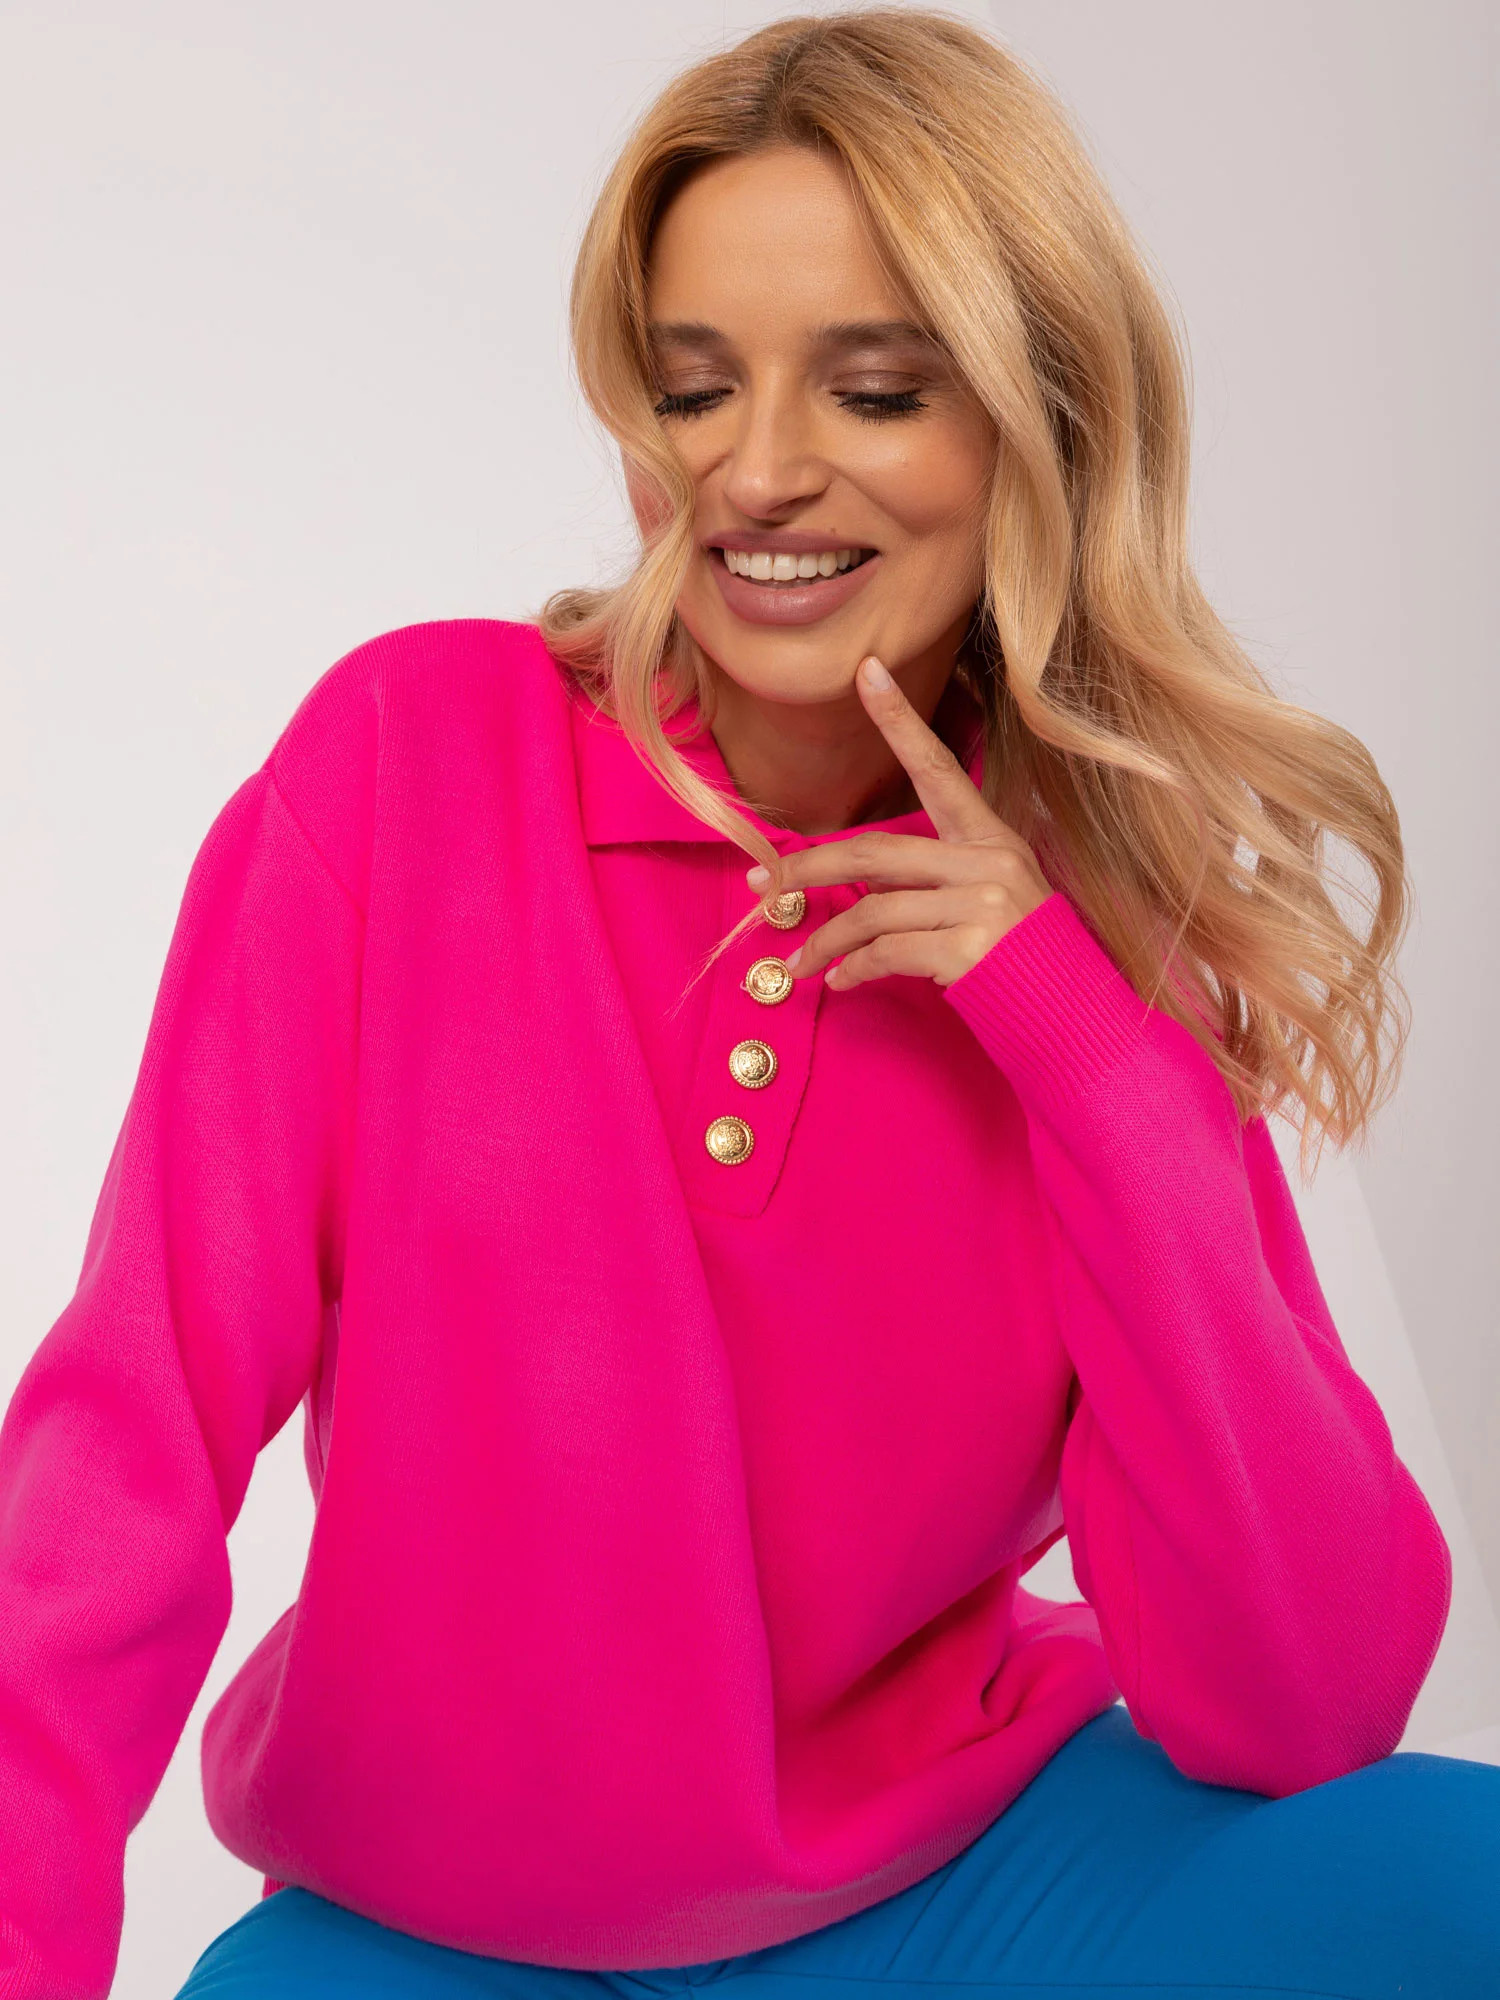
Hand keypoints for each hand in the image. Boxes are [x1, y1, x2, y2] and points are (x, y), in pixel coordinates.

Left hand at [746, 655, 1053, 990]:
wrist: (1077, 1016)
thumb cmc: (1026, 959)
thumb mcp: (989, 901)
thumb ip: (932, 881)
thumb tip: (861, 884)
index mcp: (991, 840)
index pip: (938, 768)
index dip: (900, 720)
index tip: (866, 672)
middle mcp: (988, 863)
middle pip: (874, 853)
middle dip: (808, 869)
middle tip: (762, 886)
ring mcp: (982, 905)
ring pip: (871, 911)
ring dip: (824, 941)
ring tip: (797, 964)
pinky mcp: (971, 950)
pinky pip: (886, 953)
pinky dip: (853, 969)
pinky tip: (840, 982)